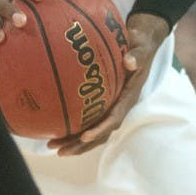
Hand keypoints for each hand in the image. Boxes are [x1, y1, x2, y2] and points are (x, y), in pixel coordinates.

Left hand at [48, 12, 170, 155]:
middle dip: (82, 144)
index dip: (101, 128)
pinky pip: (90, 120)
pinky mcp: (105, 102)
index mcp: (129, 96)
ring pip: (95, 130)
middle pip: (101, 132)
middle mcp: (121, 105)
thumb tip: (130, 61)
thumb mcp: (141, 47)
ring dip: (76, 142)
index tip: (85, 135)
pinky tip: (56, 130)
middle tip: (60, 150)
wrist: (141, 44)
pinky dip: (75, 129)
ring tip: (53, 147)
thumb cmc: (139, 45)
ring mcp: (113, 105)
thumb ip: (138, 54)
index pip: (115, 117)